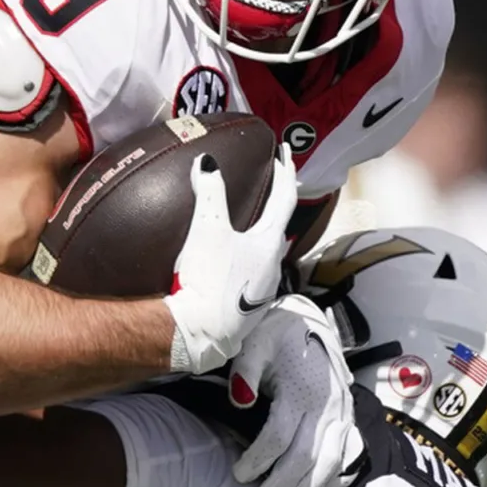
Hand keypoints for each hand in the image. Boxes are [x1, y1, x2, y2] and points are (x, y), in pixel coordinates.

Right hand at [163, 144, 297, 373]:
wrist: (200, 333)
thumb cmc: (209, 279)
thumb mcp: (207, 229)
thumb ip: (209, 192)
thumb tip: (206, 163)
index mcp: (270, 242)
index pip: (285, 198)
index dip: (285, 172)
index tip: (286, 153)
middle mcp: (274, 265)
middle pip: (280, 224)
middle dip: (277, 201)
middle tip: (273, 181)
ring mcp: (263, 288)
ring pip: (268, 249)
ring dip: (264, 230)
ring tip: (255, 217)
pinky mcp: (248, 305)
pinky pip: (255, 269)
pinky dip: (251, 253)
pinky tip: (238, 256)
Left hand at [229, 294, 363, 486]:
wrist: (308, 317)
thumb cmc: (277, 332)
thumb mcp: (255, 342)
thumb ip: (245, 371)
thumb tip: (240, 400)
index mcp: (302, 388)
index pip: (279, 437)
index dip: (258, 460)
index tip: (239, 474)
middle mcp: (327, 404)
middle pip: (306, 457)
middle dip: (282, 486)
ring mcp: (342, 410)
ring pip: (330, 460)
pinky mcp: (348, 412)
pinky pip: (349, 450)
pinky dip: (339, 474)